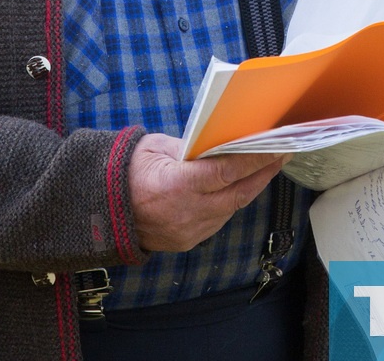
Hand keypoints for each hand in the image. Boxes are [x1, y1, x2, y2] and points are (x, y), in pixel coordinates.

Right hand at [128, 133, 289, 251]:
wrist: (103, 209)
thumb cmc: (128, 171)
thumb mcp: (156, 147)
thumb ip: (189, 146)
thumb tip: (219, 142)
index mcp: (178, 185)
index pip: (227, 171)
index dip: (254, 160)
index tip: (275, 147)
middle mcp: (188, 212)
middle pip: (238, 193)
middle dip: (263, 172)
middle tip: (281, 153)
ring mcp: (190, 230)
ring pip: (232, 208)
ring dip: (250, 187)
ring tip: (265, 167)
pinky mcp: (189, 241)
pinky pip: (219, 219)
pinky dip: (232, 202)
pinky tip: (240, 186)